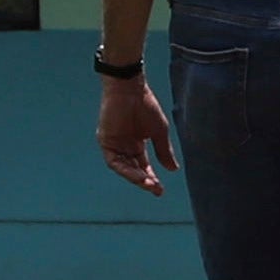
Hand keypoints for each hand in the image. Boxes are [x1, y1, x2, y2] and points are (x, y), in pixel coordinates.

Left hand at [95, 69, 173, 193]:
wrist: (130, 89)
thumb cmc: (146, 106)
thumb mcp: (159, 132)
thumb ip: (164, 151)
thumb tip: (173, 169)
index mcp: (137, 143)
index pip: (143, 165)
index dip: (151, 178)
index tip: (160, 190)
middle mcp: (124, 146)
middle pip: (134, 169)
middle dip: (144, 180)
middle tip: (156, 189)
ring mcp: (114, 144)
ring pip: (124, 168)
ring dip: (136, 177)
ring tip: (149, 184)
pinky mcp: (106, 141)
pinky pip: (114, 161)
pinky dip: (125, 170)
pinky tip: (138, 175)